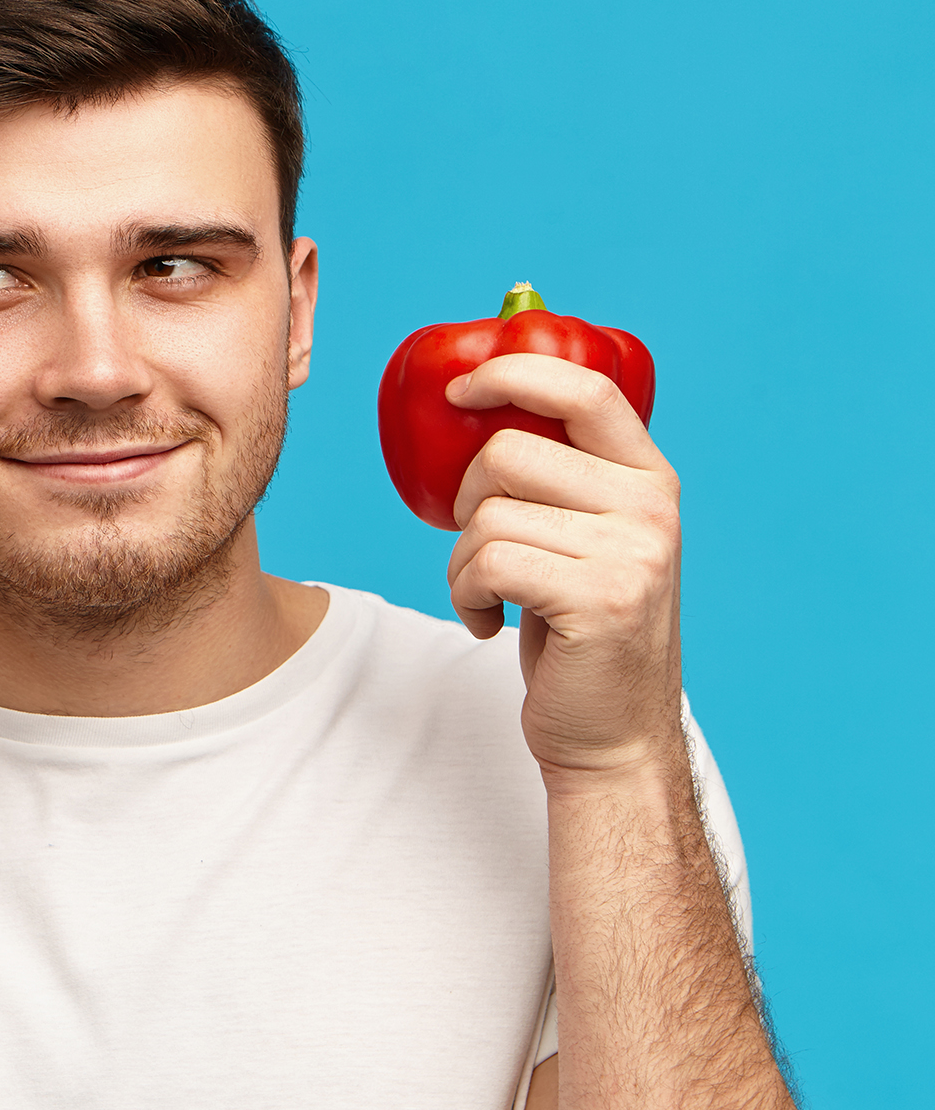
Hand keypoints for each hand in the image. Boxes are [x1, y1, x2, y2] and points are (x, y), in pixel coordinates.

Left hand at [443, 352, 684, 786]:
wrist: (614, 735)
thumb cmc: (577, 634)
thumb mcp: (586, 541)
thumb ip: (562, 481)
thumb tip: (478, 408)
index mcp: (649, 479)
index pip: (585, 390)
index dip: (514, 373)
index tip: (459, 389)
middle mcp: (650, 506)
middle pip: (506, 455)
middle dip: (465, 502)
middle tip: (482, 551)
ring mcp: (632, 552)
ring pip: (486, 516)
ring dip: (461, 564)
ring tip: (490, 597)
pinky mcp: (599, 599)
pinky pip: (485, 565)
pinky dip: (464, 597)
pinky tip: (489, 623)